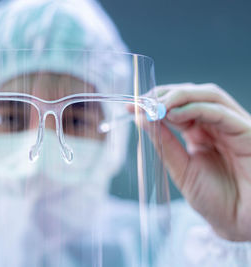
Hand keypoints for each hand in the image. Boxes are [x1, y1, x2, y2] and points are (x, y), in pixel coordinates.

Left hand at [155, 83, 250, 240]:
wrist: (239, 223)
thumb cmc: (215, 200)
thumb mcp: (181, 169)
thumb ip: (165, 144)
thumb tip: (141, 119)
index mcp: (200, 133)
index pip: (177, 107)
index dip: (155, 102)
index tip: (131, 106)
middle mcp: (216, 125)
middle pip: (193, 95)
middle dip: (165, 95)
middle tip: (142, 102)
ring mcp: (232, 127)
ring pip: (209, 96)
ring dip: (179, 96)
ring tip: (157, 106)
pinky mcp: (247, 132)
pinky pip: (221, 113)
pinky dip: (196, 108)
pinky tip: (174, 114)